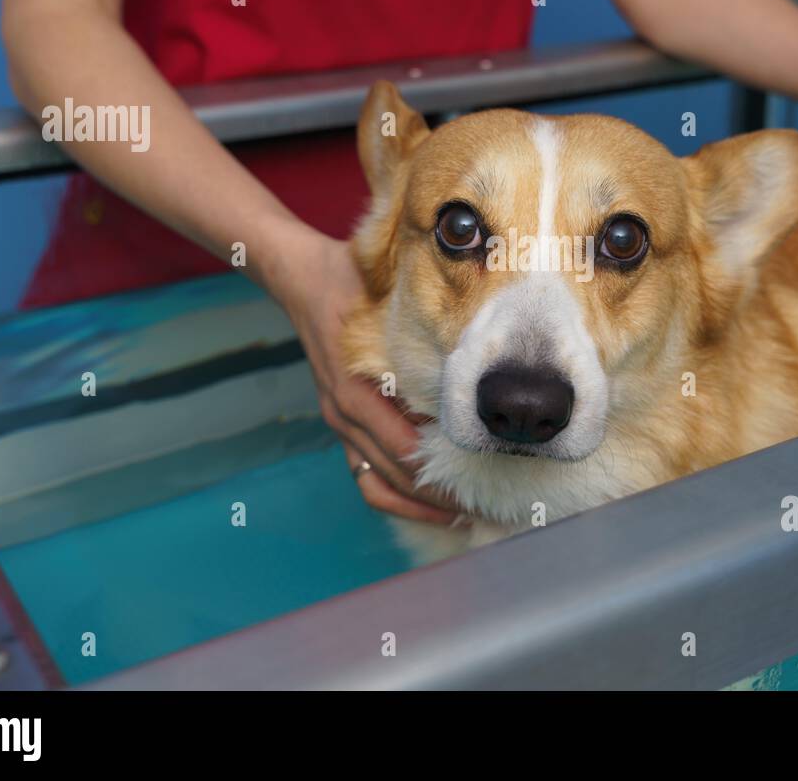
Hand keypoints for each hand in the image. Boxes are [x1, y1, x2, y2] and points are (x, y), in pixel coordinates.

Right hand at [264, 225, 459, 523]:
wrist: (303, 280)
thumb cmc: (352, 284)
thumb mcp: (387, 298)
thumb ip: (422, 325)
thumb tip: (478, 348)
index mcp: (355, 391)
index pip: (404, 450)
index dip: (445, 476)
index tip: (488, 488)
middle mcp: (344, 414)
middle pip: (396, 476)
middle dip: (443, 499)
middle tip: (493, 511)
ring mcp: (340, 423)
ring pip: (379, 484)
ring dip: (422, 505)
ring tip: (467, 516)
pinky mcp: (342, 425)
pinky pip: (365, 476)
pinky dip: (397, 496)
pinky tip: (432, 503)